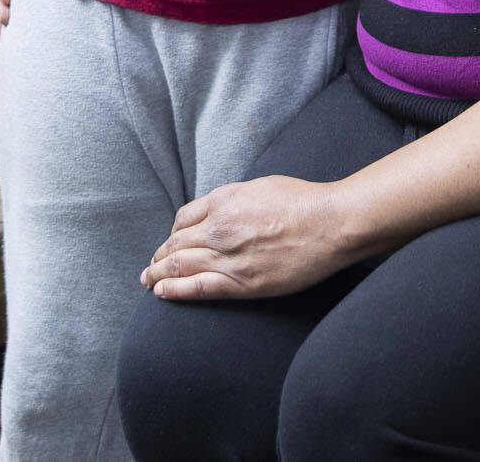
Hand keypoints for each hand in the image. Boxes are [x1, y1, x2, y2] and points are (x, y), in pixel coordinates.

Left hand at [141, 176, 354, 301]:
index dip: (172, 234)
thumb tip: (219, 209)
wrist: (330, 223)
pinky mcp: (243, 283)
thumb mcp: (260, 187)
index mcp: (224, 201)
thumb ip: (233, 199)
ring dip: (159, 274)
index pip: (182, 220)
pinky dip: (175, 291)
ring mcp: (229, 257)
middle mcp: (219, 229)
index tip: (170, 243)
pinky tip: (162, 293)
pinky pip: (199, 288)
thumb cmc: (303, 201)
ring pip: (181, 267)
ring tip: (149, 281)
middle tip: (151, 266)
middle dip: (160, 256)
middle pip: (176, 244)